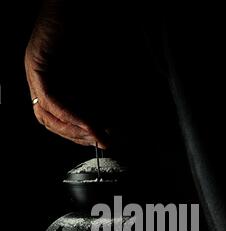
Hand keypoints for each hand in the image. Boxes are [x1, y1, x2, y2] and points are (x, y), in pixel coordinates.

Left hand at [24, 3, 107, 147]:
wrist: (74, 5)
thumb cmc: (86, 33)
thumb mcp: (95, 74)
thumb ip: (98, 97)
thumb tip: (110, 123)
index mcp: (51, 83)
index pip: (58, 120)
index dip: (78, 134)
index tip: (98, 141)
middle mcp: (39, 80)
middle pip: (50, 121)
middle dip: (77, 136)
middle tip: (99, 141)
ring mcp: (35, 72)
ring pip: (47, 115)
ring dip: (73, 130)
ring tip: (94, 135)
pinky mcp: (35, 64)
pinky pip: (49, 99)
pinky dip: (68, 114)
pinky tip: (87, 123)